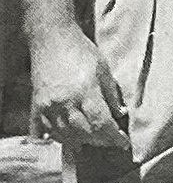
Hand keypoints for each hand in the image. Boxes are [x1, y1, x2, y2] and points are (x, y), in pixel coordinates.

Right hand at [30, 24, 130, 151]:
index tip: (124, 143)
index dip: (114, 137)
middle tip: (111, 141)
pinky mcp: (38, 107)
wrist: (52, 39)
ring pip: (67, 136)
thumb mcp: (103, 67)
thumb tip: (121, 115)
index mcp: (86, 90)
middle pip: (85, 133)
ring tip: (95, 139)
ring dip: (83, 141)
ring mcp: (50, 106)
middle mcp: (66, 101)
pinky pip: (49, 131)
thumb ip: (112, 93)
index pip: (102, 123)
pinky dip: (62, 138)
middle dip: (101, 140)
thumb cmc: (81, 50)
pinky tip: (73, 137)